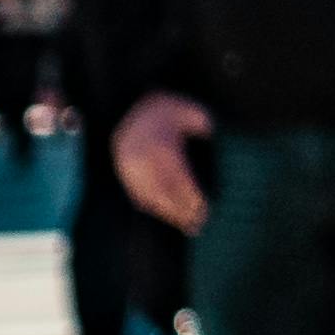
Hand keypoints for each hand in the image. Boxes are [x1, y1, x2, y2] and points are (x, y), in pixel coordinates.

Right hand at [114, 91, 210, 229]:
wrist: (129, 107)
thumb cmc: (165, 110)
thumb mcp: (187, 109)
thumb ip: (200, 122)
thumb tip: (211, 134)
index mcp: (160, 145)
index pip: (178, 177)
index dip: (191, 195)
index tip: (205, 208)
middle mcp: (143, 159)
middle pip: (164, 191)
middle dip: (181, 211)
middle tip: (199, 224)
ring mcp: (130, 168)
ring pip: (150, 197)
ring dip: (168, 214)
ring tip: (186, 226)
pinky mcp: (123, 173)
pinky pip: (137, 195)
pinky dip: (152, 208)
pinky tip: (166, 216)